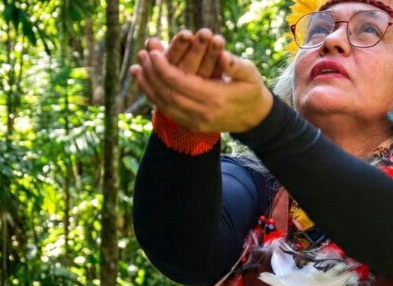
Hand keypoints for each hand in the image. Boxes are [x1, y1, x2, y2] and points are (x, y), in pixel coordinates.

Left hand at [128, 38, 272, 133]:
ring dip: (148, 87)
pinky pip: (167, 112)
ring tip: (137, 69)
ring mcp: (196, 122)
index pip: (181, 83)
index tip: (154, 53)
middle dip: (152, 74)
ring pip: (164, 105)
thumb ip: (235, 65)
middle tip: (142, 56)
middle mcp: (203, 113)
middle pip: (168, 94)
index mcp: (216, 98)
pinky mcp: (191, 126)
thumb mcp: (250, 74)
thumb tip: (221, 55)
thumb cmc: (251, 90)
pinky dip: (154, 98)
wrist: (254, 118)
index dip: (163, 68)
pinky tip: (146, 84)